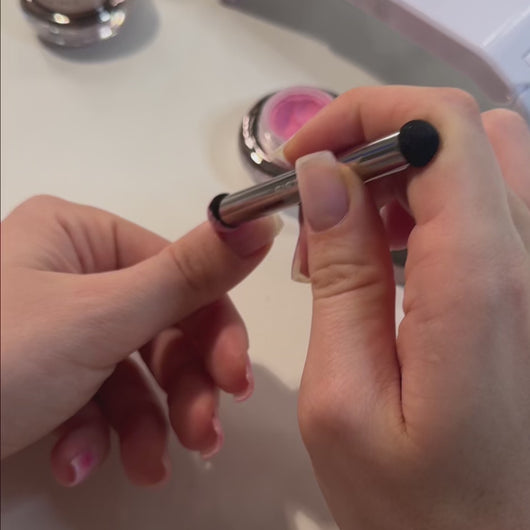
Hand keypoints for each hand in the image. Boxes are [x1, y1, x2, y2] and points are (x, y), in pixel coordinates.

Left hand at [1, 196, 280, 485]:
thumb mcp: (100, 317)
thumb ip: (190, 273)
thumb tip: (261, 221)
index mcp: (81, 236)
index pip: (179, 274)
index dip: (215, 329)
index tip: (237, 382)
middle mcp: (72, 274)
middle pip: (159, 329)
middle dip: (182, 390)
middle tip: (204, 438)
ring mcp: (57, 326)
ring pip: (132, 372)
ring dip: (145, 424)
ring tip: (148, 467)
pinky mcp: (44, 374)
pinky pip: (93, 397)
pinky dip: (96, 434)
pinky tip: (80, 464)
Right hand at [285, 87, 529, 527]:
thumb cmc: (415, 508)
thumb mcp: (343, 394)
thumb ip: (340, 273)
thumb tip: (323, 178)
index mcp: (482, 285)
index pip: (440, 129)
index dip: (363, 116)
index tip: (302, 156)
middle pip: (469, 134)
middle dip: (379, 145)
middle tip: (320, 204)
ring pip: (486, 164)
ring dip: (405, 177)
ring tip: (348, 239)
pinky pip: (497, 208)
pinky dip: (434, 206)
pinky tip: (392, 257)